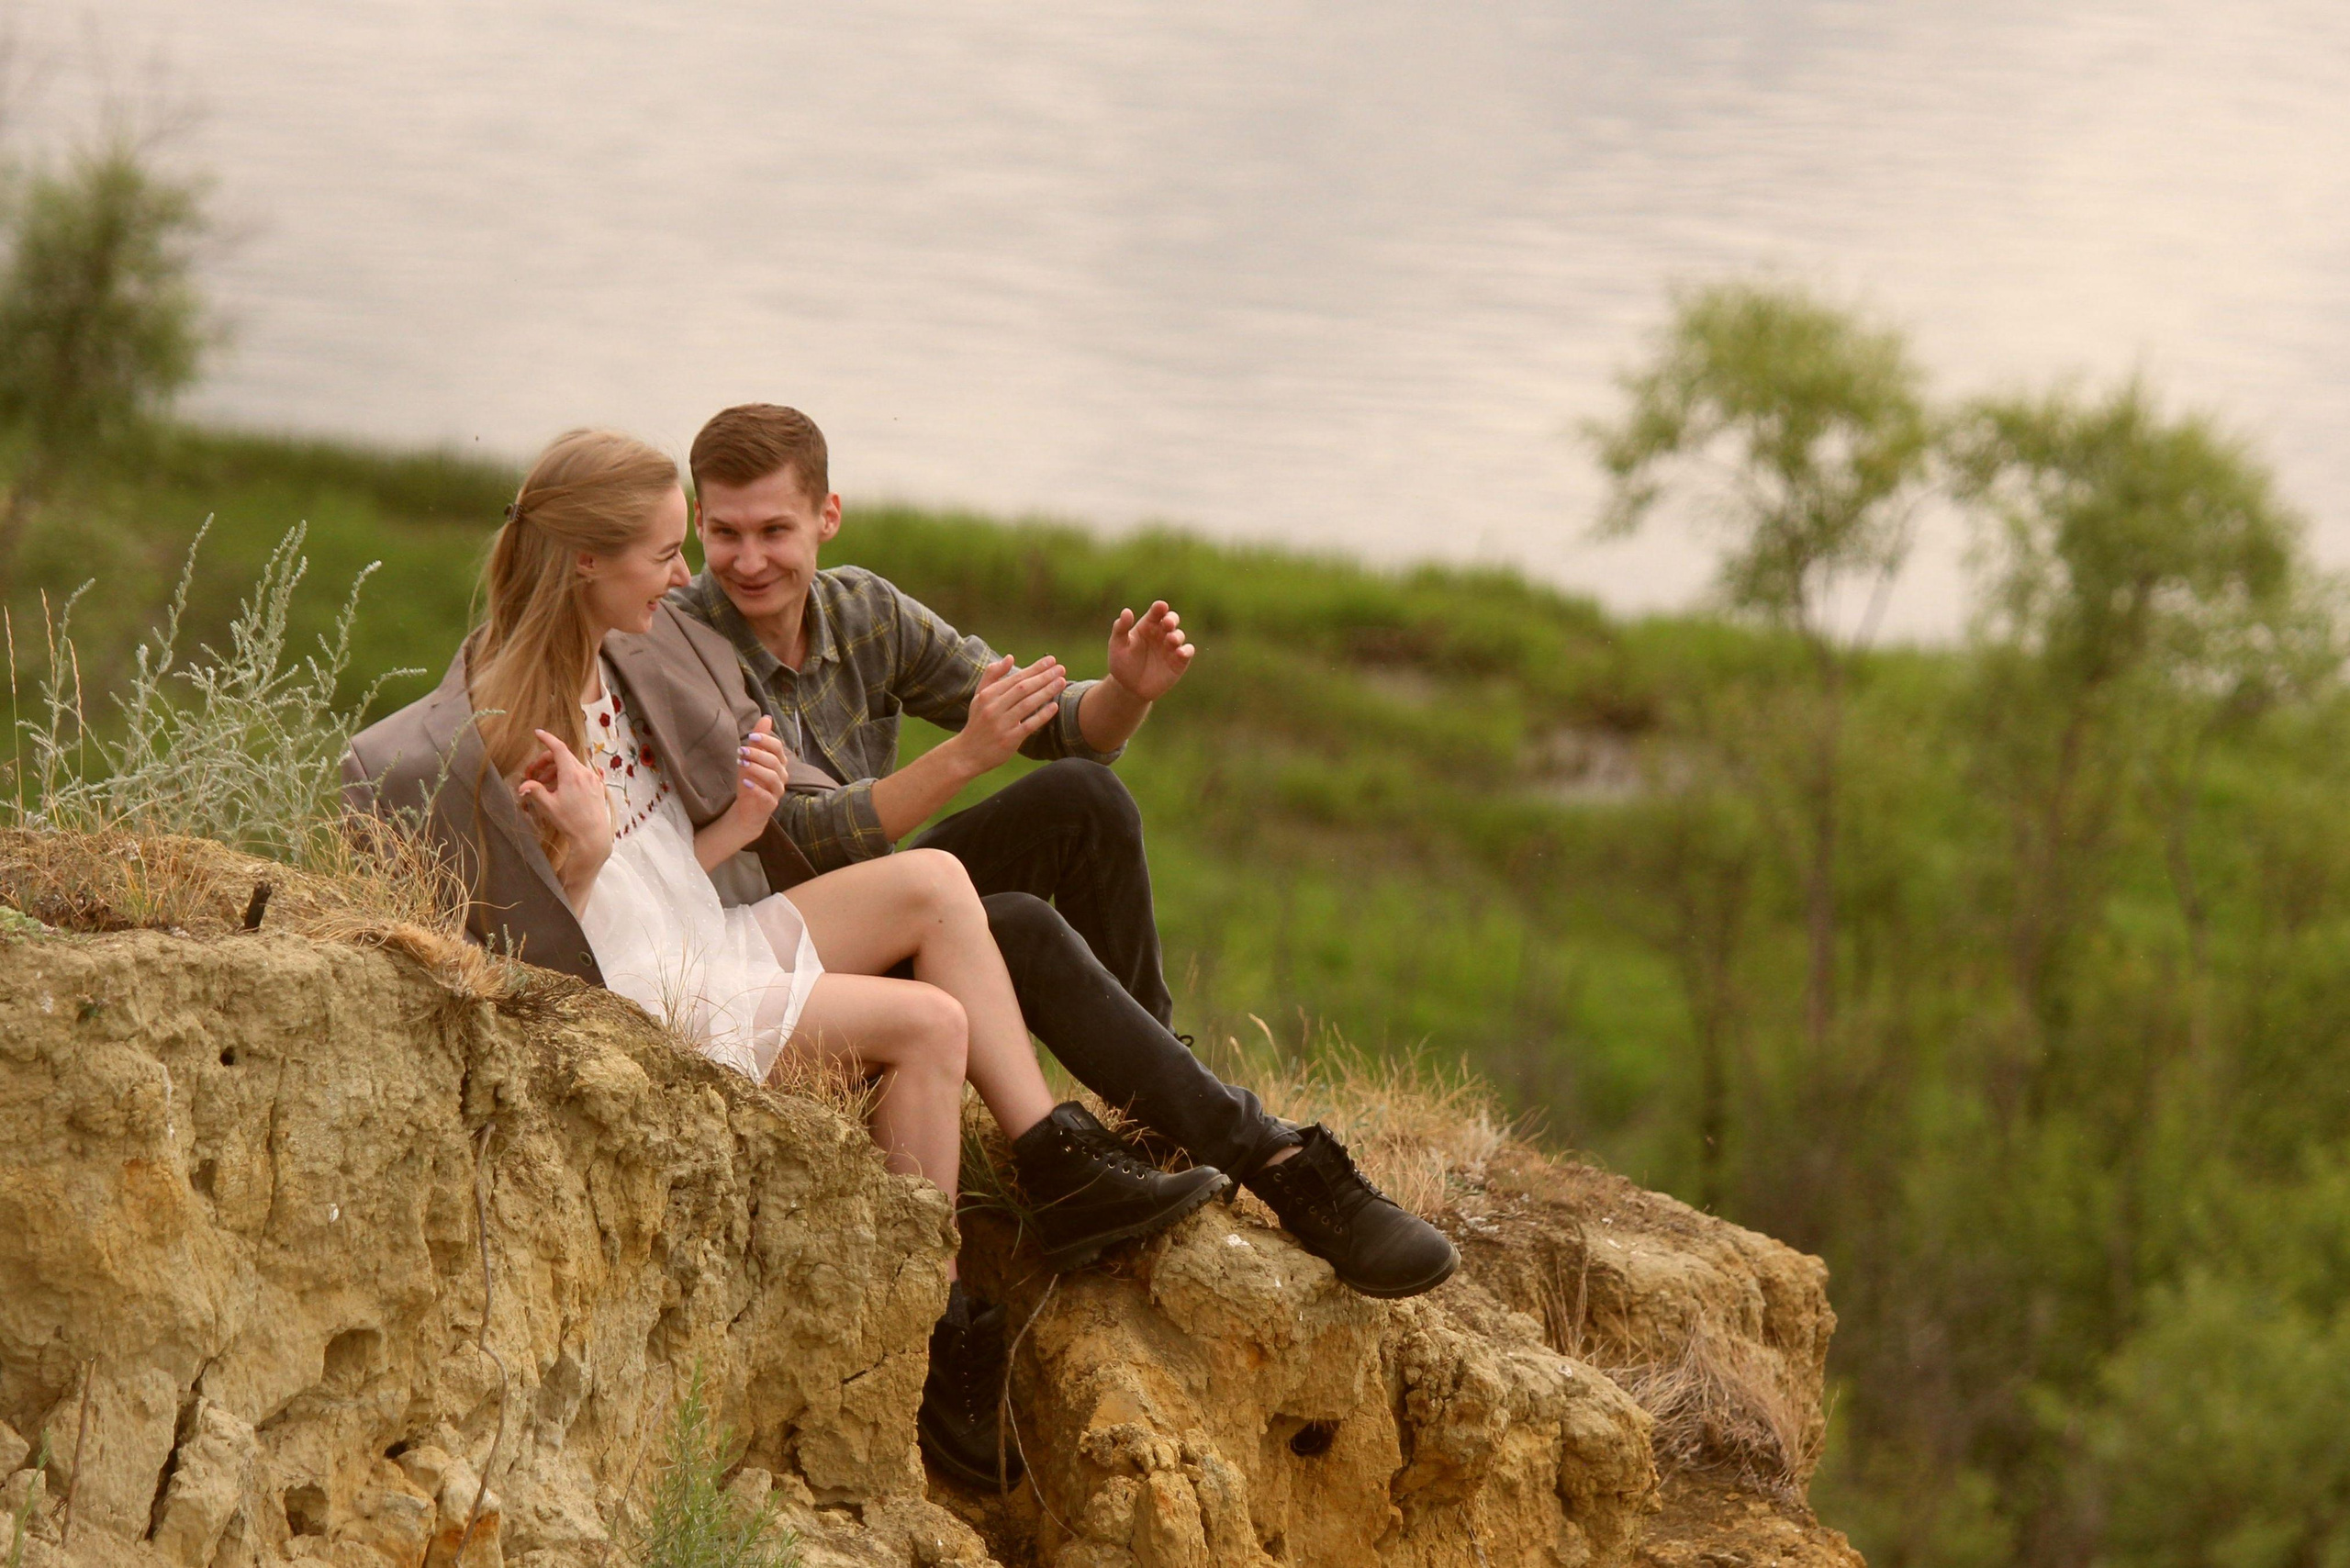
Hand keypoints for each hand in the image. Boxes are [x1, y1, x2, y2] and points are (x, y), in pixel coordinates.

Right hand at [515, 730, 611, 902]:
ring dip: (556, 770)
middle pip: (563, 757)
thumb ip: (535, 791)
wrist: (592, 837)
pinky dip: (568, 776)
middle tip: (533, 775)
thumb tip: (522, 786)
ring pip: (572, 765)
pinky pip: (581, 774)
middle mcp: (585, 773)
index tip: (537, 733)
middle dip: (545, 762)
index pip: (558, 748)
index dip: (547, 738)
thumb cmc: (570, 822)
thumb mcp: (548, 806)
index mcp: (572, 774)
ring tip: (545, 786)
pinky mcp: (598, 786)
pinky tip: (561, 788)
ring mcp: (594, 779)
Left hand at [697, 717, 787, 868]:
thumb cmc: (751, 781)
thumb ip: (759, 740)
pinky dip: (756, 788)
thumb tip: (766, 717)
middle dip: (759, 754)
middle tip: (742, 750)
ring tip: (743, 763)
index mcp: (779, 763)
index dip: (766, 741)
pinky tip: (746, 783)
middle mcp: (781, 775)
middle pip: (775, 761)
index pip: (778, 748)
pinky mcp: (770, 804)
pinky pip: (767, 796)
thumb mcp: (751, 759)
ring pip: (773, 777)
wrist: (748, 809)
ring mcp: (777, 790)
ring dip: (757, 768)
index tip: (751, 737)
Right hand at [945, 653, 1066, 775]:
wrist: (967, 753)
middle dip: (1044, 677)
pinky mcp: (1009, 740)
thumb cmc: (978, 722)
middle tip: (1061, 669)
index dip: (1035, 668)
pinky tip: (1054, 706)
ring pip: (1028, 704)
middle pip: (1023, 688)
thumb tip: (1010, 657)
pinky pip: (1029, 725)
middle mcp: (994, 708)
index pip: (1015, 678)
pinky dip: (1042, 715)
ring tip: (1062, 682)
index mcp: (988, 695)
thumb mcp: (979, 696)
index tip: (1051, 660)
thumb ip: (992, 675)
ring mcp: (1002, 724)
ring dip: (1046, 692)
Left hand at [1105, 601, 1192, 703]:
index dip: (1159, 608)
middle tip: (1167, 623)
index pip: (1156, 612)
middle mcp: (1161, 633)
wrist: (1129, 688)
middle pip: (1171, 620)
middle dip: (1172, 619)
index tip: (1160, 607)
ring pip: (1179, 635)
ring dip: (1177, 635)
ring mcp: (1171, 647)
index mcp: (1147, 625)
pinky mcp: (1179, 661)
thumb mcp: (1117, 645)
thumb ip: (1121, 628)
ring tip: (1170, 639)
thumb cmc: (1121, 663)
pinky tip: (1180, 652)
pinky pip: (1187, 652)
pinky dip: (1186, 651)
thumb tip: (1126, 611)